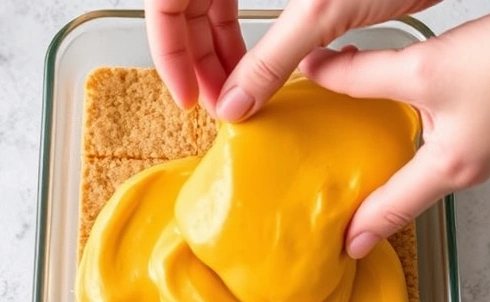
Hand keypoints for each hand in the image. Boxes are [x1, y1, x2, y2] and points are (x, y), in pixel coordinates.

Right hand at [146, 0, 438, 118]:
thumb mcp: (321, 11)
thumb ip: (272, 58)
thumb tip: (235, 105)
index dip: (168, 48)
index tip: (188, 94)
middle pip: (190, 7)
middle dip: (199, 58)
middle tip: (220, 105)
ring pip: (222, 11)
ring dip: (227, 56)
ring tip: (243, 99)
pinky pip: (261, 16)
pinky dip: (261, 47)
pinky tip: (274, 74)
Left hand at [300, 12, 489, 257]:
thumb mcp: (423, 67)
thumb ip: (363, 75)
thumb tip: (319, 71)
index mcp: (450, 165)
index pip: (396, 207)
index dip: (366, 228)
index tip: (345, 247)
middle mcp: (467, 168)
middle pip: (408, 195)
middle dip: (373, 204)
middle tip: (338, 213)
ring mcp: (479, 153)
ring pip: (423, 172)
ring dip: (391, 175)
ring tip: (356, 174)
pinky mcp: (484, 133)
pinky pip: (440, 152)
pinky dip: (412, 150)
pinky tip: (395, 132)